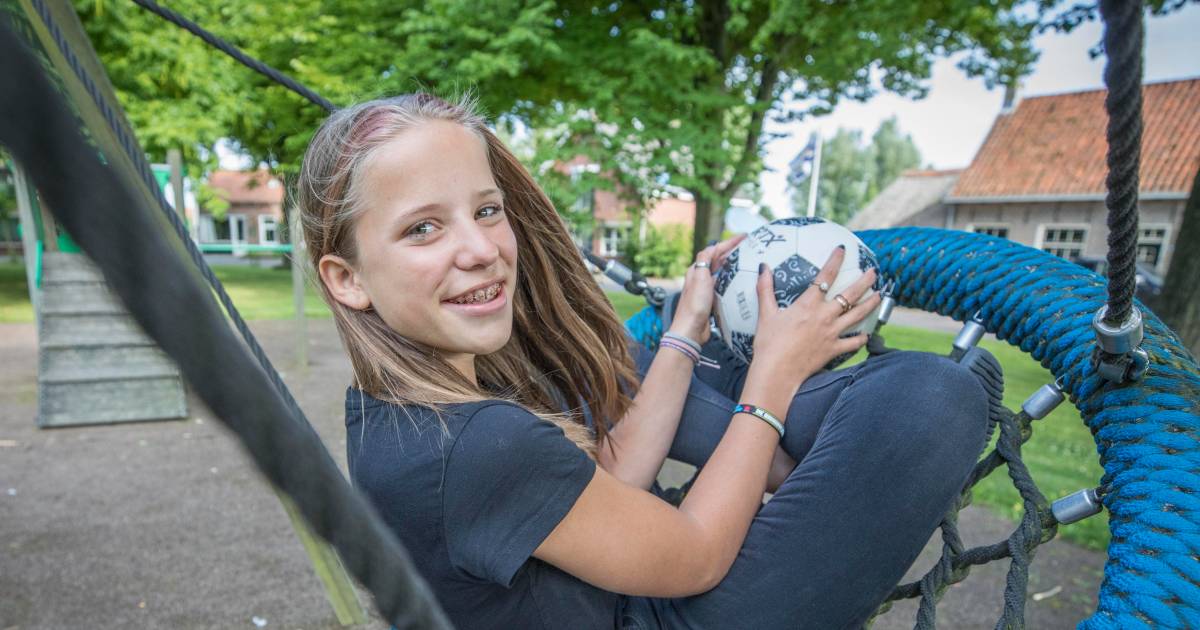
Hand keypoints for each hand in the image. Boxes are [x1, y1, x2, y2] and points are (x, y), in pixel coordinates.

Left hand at [668, 235, 745, 343]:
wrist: (691, 330)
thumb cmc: (694, 305)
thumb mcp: (699, 278)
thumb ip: (705, 260)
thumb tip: (712, 247)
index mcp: (697, 270)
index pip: (715, 251)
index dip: (729, 243)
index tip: (744, 237)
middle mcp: (700, 278)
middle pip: (718, 260)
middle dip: (732, 252)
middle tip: (748, 247)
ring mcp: (706, 289)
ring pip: (722, 272)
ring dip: (733, 265)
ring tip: (747, 261)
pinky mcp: (711, 300)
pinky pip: (724, 286)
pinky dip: (732, 281)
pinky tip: (741, 283)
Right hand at [749, 247, 879, 394]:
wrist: (777, 371)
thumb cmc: (769, 343)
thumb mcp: (765, 313)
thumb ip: (765, 289)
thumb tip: (763, 268)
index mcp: (808, 305)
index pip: (825, 277)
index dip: (834, 261)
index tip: (842, 250)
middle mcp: (824, 316)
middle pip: (850, 295)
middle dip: (864, 281)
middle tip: (874, 272)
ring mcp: (832, 333)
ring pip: (857, 315)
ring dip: (871, 304)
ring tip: (879, 296)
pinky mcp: (834, 349)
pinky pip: (853, 343)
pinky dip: (861, 338)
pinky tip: (867, 334)